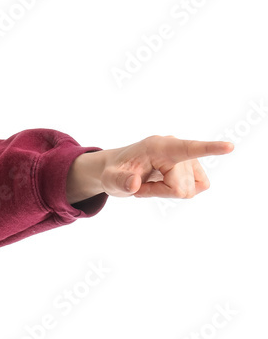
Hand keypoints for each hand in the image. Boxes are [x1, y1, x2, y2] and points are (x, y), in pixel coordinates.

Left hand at [98, 135, 233, 198]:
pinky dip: (178, 191)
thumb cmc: (114, 172)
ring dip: (167, 192)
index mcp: (158, 146)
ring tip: (149, 183)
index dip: (209, 148)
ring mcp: (186, 157)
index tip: (229, 147)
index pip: (187, 148)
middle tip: (140, 185)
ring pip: (189, 190)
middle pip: (182, 187)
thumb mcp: (109, 179)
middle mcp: (176, 148)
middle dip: (160, 192)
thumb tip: (133, 183)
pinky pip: (197, 188)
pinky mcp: (192, 167)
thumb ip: (119, 181)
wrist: (118, 169)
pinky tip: (163, 184)